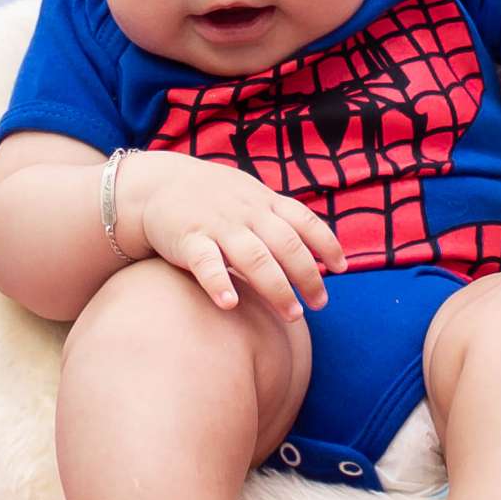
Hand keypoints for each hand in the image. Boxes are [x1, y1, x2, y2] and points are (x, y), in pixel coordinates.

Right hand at [127, 151, 346, 320]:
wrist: (158, 185)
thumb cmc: (213, 198)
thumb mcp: (250, 198)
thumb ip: (278, 220)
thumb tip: (314, 253)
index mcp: (264, 202)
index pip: (304, 221)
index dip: (326, 244)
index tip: (342, 269)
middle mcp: (247, 213)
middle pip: (286, 244)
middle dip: (308, 276)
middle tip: (320, 304)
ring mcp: (218, 225)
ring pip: (254, 256)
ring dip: (277, 287)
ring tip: (293, 315)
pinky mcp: (188, 239)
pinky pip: (206, 262)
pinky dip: (219, 282)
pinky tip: (229, 304)